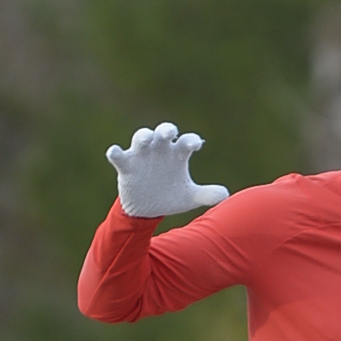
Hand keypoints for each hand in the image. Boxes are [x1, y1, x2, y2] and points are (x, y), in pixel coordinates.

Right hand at [106, 122, 229, 217]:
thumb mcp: (189, 197)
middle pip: (163, 132)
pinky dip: (115, 152)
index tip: (195, 145)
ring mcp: (142, 156)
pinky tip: (114, 151)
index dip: (191, 141)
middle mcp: (160, 150)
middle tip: (170, 133)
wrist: (147, 211)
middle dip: (166, 129)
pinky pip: (119, 156)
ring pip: (140, 137)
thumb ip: (207, 194)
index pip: (186, 141)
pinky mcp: (126, 166)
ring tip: (145, 139)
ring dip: (143, 136)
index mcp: (177, 154)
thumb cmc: (170, 195)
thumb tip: (225, 195)